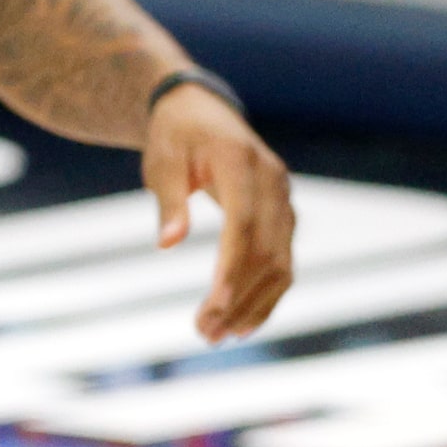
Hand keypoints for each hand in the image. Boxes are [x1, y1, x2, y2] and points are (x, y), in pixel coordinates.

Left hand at [145, 83, 293, 342]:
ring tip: (218, 335)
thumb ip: (168, 199)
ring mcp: (284, 199)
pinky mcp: (284, 216)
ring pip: (282, 263)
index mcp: (241, 161)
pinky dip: (267, 294)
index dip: (233, 268)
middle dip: (239, 297)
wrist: (201, 111)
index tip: (214, 306)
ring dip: (254, 304)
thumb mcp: (162, 159)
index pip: (244, 224)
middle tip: (206, 333)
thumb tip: (167, 244)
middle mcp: (274, 182)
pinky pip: (283, 261)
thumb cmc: (175, 135)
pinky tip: (243, 322)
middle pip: (266, 250)